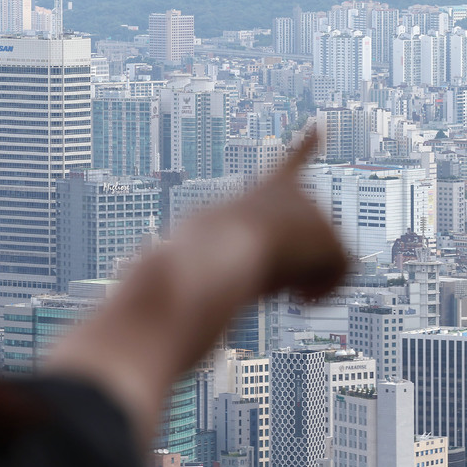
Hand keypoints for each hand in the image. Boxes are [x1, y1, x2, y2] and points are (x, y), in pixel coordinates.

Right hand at [46, 132, 346, 452]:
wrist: (192, 274)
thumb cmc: (173, 284)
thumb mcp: (173, 284)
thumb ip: (171, 293)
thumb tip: (123, 340)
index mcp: (250, 201)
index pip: (285, 166)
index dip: (304, 148)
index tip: (322, 126)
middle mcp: (284, 196)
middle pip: (310, 244)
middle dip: (294, 270)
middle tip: (258, 281)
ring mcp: (308, 210)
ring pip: (326, 263)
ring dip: (300, 282)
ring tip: (267, 284)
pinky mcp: (328, 235)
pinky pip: (344, 276)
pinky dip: (320, 293)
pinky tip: (291, 297)